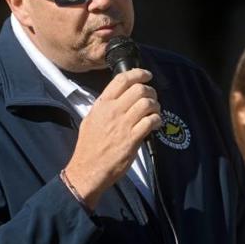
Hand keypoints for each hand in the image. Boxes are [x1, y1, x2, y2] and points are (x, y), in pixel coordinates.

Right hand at [64, 68, 160, 206]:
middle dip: (151, 91)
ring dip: (156, 106)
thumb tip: (119, 97)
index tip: (146, 75)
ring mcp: (123, 125)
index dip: (138, 73)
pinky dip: (157, 120)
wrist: (87, 169)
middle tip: (152, 98)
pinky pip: (150, 122)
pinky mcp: (132, 139)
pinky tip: (155, 124)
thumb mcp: (90, 119)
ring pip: (147, 103)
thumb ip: (104, 106)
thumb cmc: (88, 146)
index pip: (121, 80)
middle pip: (139, 89)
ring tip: (155, 112)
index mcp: (102, 105)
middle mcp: (113, 111)